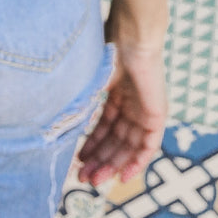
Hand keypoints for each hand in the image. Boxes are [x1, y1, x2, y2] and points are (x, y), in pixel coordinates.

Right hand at [76, 37, 165, 187]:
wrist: (131, 37)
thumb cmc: (108, 51)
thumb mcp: (89, 82)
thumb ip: (80, 104)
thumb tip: (59, 126)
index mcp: (116, 94)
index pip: (104, 127)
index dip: (91, 145)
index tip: (77, 161)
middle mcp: (131, 105)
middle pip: (115, 141)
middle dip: (98, 160)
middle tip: (82, 178)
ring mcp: (144, 111)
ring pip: (128, 147)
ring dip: (112, 165)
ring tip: (94, 180)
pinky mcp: (157, 115)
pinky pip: (148, 146)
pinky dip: (137, 162)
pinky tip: (122, 176)